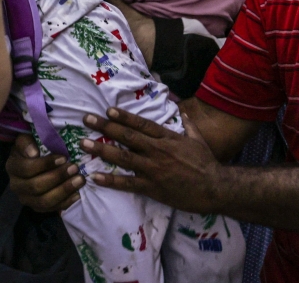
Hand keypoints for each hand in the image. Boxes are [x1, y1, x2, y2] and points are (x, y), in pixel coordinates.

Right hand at [6, 134, 84, 211]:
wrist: (31, 162)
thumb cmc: (32, 148)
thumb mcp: (26, 139)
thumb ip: (27, 143)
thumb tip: (33, 153)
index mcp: (12, 167)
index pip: (27, 169)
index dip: (46, 164)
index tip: (63, 158)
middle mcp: (16, 186)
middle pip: (36, 187)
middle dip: (58, 177)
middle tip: (75, 168)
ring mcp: (27, 199)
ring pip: (44, 201)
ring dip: (64, 191)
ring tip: (79, 180)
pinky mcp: (38, 208)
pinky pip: (52, 209)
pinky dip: (65, 202)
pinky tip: (77, 194)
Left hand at [79, 108, 220, 213]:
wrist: (214, 187)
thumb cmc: (206, 163)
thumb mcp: (198, 140)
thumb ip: (188, 126)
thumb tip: (184, 113)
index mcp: (167, 137)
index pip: (141, 124)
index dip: (124, 116)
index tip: (108, 110)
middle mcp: (157, 150)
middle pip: (127, 136)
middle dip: (105, 127)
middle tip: (86, 119)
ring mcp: (153, 169)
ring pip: (123, 157)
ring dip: (101, 149)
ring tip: (84, 144)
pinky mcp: (152, 187)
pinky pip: (127, 183)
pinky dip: (111, 180)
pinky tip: (95, 177)